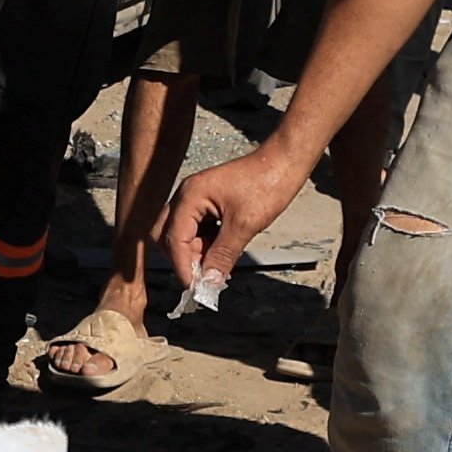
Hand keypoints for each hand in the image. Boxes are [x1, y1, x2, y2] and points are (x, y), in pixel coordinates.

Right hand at [152, 140, 319, 301]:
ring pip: (181, 234)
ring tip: (216, 270)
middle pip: (167, 235)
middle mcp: (187, 195)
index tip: (197, 290)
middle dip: (182, 259)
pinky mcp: (208, 203)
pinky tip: (220, 257)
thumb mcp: (244, 225)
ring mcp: (196, 198)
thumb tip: (209, 284)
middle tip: (203, 279)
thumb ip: (222, 255)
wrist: (285, 161)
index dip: (183, 267)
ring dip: (194, 254)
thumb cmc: (267, 185)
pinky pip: (196, 229)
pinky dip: (204, 245)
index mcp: (190, 196)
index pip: (173, 239)